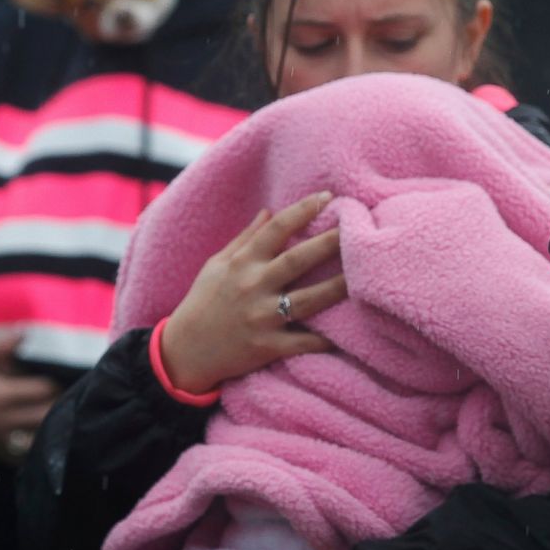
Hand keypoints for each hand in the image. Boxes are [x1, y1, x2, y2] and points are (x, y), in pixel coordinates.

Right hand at [0, 332, 59, 464]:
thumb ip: (2, 347)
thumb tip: (23, 334)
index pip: (41, 391)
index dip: (55, 384)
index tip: (63, 379)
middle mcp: (1, 419)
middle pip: (45, 416)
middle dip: (60, 406)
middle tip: (67, 398)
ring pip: (38, 438)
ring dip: (52, 427)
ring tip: (60, 415)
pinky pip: (24, 456)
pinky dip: (37, 448)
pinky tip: (46, 437)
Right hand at [160, 192, 347, 394]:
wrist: (184, 353)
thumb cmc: (203, 303)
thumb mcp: (216, 265)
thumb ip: (245, 239)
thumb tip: (269, 211)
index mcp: (241, 263)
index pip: (276, 229)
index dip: (303, 210)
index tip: (328, 196)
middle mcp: (253, 287)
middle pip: (298, 260)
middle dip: (330, 243)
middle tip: (359, 228)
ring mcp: (262, 318)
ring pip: (309, 301)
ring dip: (339, 287)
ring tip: (366, 275)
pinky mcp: (268, 347)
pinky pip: (304, 343)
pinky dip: (327, 340)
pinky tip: (353, 332)